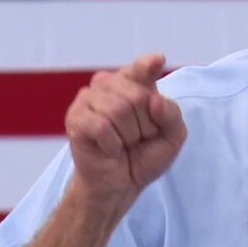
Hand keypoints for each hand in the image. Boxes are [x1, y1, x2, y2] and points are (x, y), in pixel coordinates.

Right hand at [64, 54, 186, 207]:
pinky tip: (110, 149)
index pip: (142, 68)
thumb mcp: (172, 137)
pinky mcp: (75, 117)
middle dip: (145, 126)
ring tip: (123, 144)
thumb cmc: (144, 155)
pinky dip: (112, 144)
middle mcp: (109, 84)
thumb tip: (154, 99)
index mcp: (134, 82)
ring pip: (119, 110)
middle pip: (138, 96)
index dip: (147, 67)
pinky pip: (101, 125)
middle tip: (137, 139)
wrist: (121, 184)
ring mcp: (89, 98)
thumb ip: (171, 115)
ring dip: (128, 137)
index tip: (156, 62)